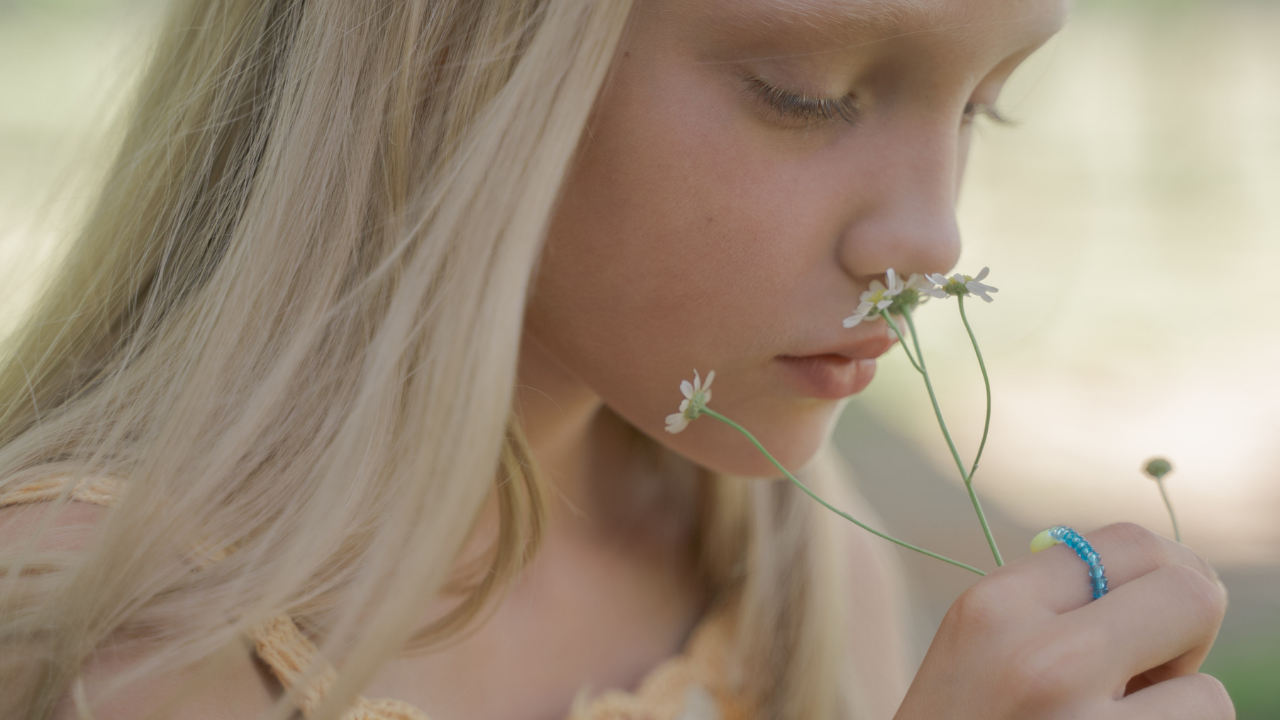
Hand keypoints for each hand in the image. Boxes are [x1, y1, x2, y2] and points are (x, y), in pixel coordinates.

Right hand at [895, 522, 1232, 719]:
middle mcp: (1041, 659)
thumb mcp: (980, 646)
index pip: (1130, 542)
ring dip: (1180, 715)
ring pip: (1210, 696)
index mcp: (996, 607)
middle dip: (1189, 632)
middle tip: (1155, 672)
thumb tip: (1173, 574)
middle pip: (1191, 594)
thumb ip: (1055, 601)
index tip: (1147, 617)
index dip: (1161, 577)